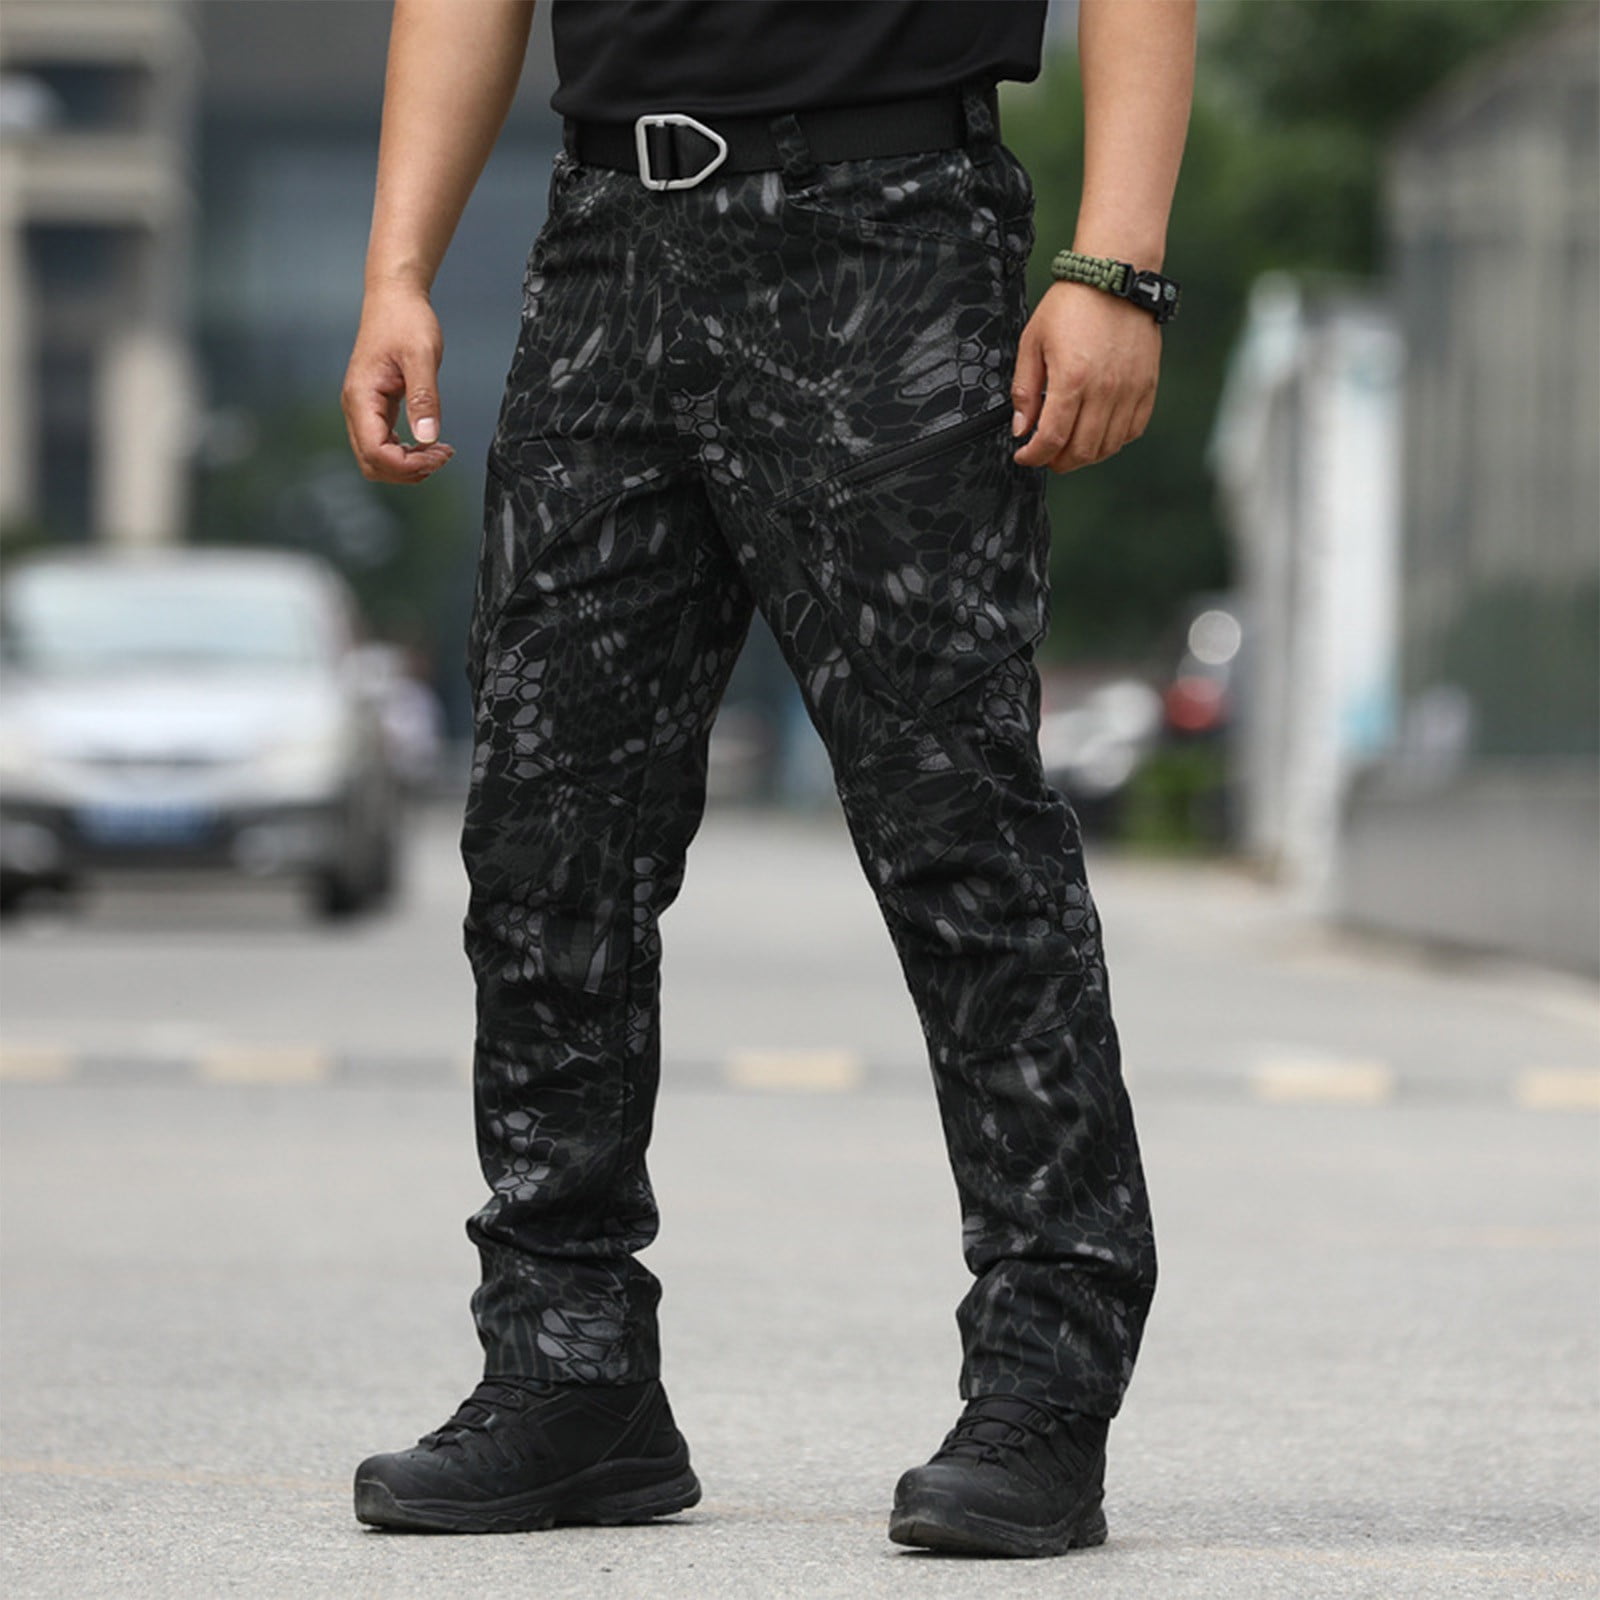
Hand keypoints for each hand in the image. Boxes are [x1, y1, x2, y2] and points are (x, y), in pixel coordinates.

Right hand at [340, 285, 455, 483]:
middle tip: (443, 456)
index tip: (439, 454)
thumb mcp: (422, 356)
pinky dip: (407, 453)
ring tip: (440, 451)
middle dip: (408, 470)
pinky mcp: (375, 408)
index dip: (408, 465)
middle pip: (372, 464)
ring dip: (408, 465)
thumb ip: (424, 397)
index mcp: (361, 396)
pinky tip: (431, 443)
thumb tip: (427, 438)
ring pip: (377, 459)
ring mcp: (363, 409)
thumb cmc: (405, 320)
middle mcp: (355, 407)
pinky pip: (384, 445)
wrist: (395, 298)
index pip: (376, 452)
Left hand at [1010, 280, 1160, 472]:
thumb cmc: (1071, 305)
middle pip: (1081, 451)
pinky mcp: (1147, 385)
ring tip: (1068, 446)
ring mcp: (1130, 390)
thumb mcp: (1032, 342)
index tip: (1024, 455)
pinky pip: (1132, 430)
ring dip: (1084, 455)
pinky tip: (1097, 432)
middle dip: (1056, 461)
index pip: (1051, 439)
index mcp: (1072, 379)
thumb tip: (1021, 428)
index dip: (1033, 456)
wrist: (1114, 276)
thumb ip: (1024, 390)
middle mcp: (1105, 389)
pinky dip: (1113, 440)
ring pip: (1108, 446)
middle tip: (1044, 454)